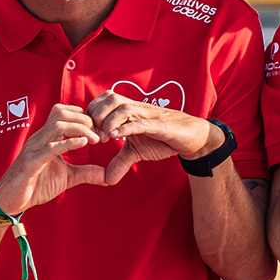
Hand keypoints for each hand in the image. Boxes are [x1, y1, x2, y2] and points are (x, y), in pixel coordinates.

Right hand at [0, 102, 123, 214]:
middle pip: (62, 113)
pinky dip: (68, 143)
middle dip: (85, 120)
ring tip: (95, 139)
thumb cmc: (36, 186)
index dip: (84, 117)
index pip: (65, 113)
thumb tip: (108, 177)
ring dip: (80, 128)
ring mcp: (35, 148)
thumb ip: (86, 173)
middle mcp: (40, 138)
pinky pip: (50, 148)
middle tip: (100, 134)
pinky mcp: (32, 163)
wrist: (11, 201)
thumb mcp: (67, 178)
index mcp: (47, 138)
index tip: (100, 131)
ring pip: (57, 125)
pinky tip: (83, 143)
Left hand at [86, 91, 217, 174]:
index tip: (90, 133)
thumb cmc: (162, 139)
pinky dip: (126, 127)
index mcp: (127, 110)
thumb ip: (120, 162)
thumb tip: (107, 180)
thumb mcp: (136, 152)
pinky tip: (117, 137)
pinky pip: (140, 122)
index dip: (92, 114)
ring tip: (105, 138)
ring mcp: (147, 115)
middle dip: (97, 116)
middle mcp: (135, 108)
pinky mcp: (159, 125)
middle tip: (96, 136)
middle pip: (109, 99)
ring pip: (122, 107)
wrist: (189, 137)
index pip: (102, 101)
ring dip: (109, 121)